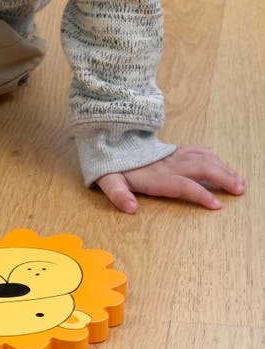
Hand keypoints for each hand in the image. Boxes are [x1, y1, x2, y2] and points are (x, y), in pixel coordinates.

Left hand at [96, 145, 245, 212]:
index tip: (216, 204)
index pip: (182, 185)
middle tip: (239, 190)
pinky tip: (224, 167)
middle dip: (222, 178)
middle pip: (200, 168)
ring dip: (223, 169)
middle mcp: (168, 164)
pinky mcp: (174, 151)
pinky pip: (198, 151)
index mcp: (155, 175)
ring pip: (203, 158)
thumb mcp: (108, 181)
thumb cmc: (111, 166)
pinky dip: (214, 159)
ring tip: (239, 181)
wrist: (109, 140)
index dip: (200, 194)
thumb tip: (130, 208)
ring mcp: (173, 156)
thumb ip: (118, 194)